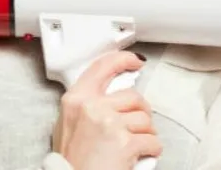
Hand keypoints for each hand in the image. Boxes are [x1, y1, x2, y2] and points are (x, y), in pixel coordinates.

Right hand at [51, 51, 162, 168]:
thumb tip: (109, 94)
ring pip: (145, 119)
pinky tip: (139, 156)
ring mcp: (110, 123)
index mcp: (76, 100)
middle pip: (133, 96)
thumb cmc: (71, 161)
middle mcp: (92, 107)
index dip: (122, 60)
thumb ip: (86, 105)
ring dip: (145, 133)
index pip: (102, 67)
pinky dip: (151, 150)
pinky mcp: (125, 141)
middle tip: (133, 128)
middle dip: (140, 112)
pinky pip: (152, 141)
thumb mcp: (68, 124)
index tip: (135, 61)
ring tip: (132, 146)